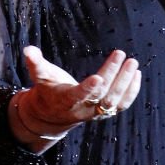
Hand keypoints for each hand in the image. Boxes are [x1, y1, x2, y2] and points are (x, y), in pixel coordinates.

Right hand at [10, 46, 141, 149]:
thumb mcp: (39, 76)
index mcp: (65, 100)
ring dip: (126, 83)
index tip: (98, 77)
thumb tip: (28, 49)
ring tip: (133, 63)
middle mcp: (83, 109)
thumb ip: (35, 63)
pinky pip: (121, 105)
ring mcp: (95, 112)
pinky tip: (137, 74)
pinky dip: (131, 91)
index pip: (78, 96)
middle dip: (112, 75)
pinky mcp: (104, 111)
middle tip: (121, 54)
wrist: (52, 115)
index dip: (88, 89)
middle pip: (101, 95)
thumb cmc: (48, 90)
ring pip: (114, 102)